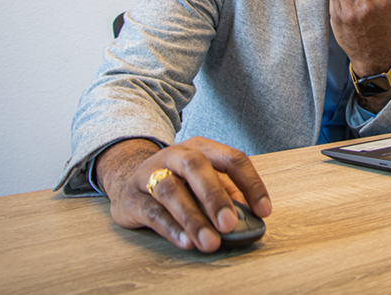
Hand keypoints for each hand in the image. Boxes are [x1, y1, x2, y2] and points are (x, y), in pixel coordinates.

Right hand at [96, 137, 270, 252]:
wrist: (126, 178)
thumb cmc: (178, 180)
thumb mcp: (204, 180)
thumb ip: (227, 195)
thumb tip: (249, 219)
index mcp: (202, 148)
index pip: (232, 159)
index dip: (251, 184)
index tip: (264, 211)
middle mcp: (177, 155)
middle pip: (198, 168)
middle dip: (215, 198)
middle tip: (229, 224)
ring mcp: (151, 174)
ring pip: (171, 191)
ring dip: (193, 218)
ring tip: (209, 241)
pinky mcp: (133, 198)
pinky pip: (153, 212)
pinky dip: (172, 228)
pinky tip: (187, 242)